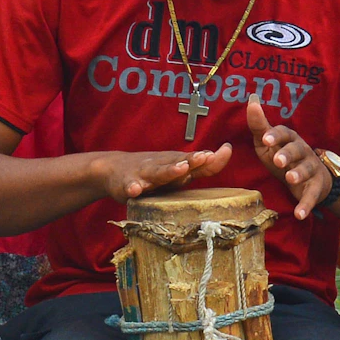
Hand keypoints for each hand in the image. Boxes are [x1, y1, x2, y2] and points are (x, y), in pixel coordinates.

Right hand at [83, 143, 232, 204]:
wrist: (113, 169)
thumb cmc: (153, 172)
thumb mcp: (177, 169)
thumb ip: (201, 167)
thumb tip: (226, 154)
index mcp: (175, 164)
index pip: (197, 161)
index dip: (211, 159)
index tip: (226, 150)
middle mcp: (162, 166)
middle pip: (179, 163)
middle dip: (192, 160)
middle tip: (205, 157)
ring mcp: (144, 174)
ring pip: (158, 173)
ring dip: (169, 171)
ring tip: (180, 169)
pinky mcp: (126, 184)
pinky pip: (130, 187)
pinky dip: (132, 187)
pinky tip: (135, 190)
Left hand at [246, 99, 336, 218]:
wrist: (314, 178)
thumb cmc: (284, 157)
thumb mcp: (269, 143)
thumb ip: (259, 125)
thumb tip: (251, 99)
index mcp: (290, 139)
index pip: (284, 133)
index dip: (275, 136)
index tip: (265, 139)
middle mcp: (303, 151)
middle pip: (297, 149)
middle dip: (288, 154)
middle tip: (278, 160)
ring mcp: (312, 169)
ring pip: (307, 169)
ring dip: (299, 174)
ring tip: (290, 179)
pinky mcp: (316, 188)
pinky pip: (312, 196)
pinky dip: (306, 205)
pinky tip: (300, 214)